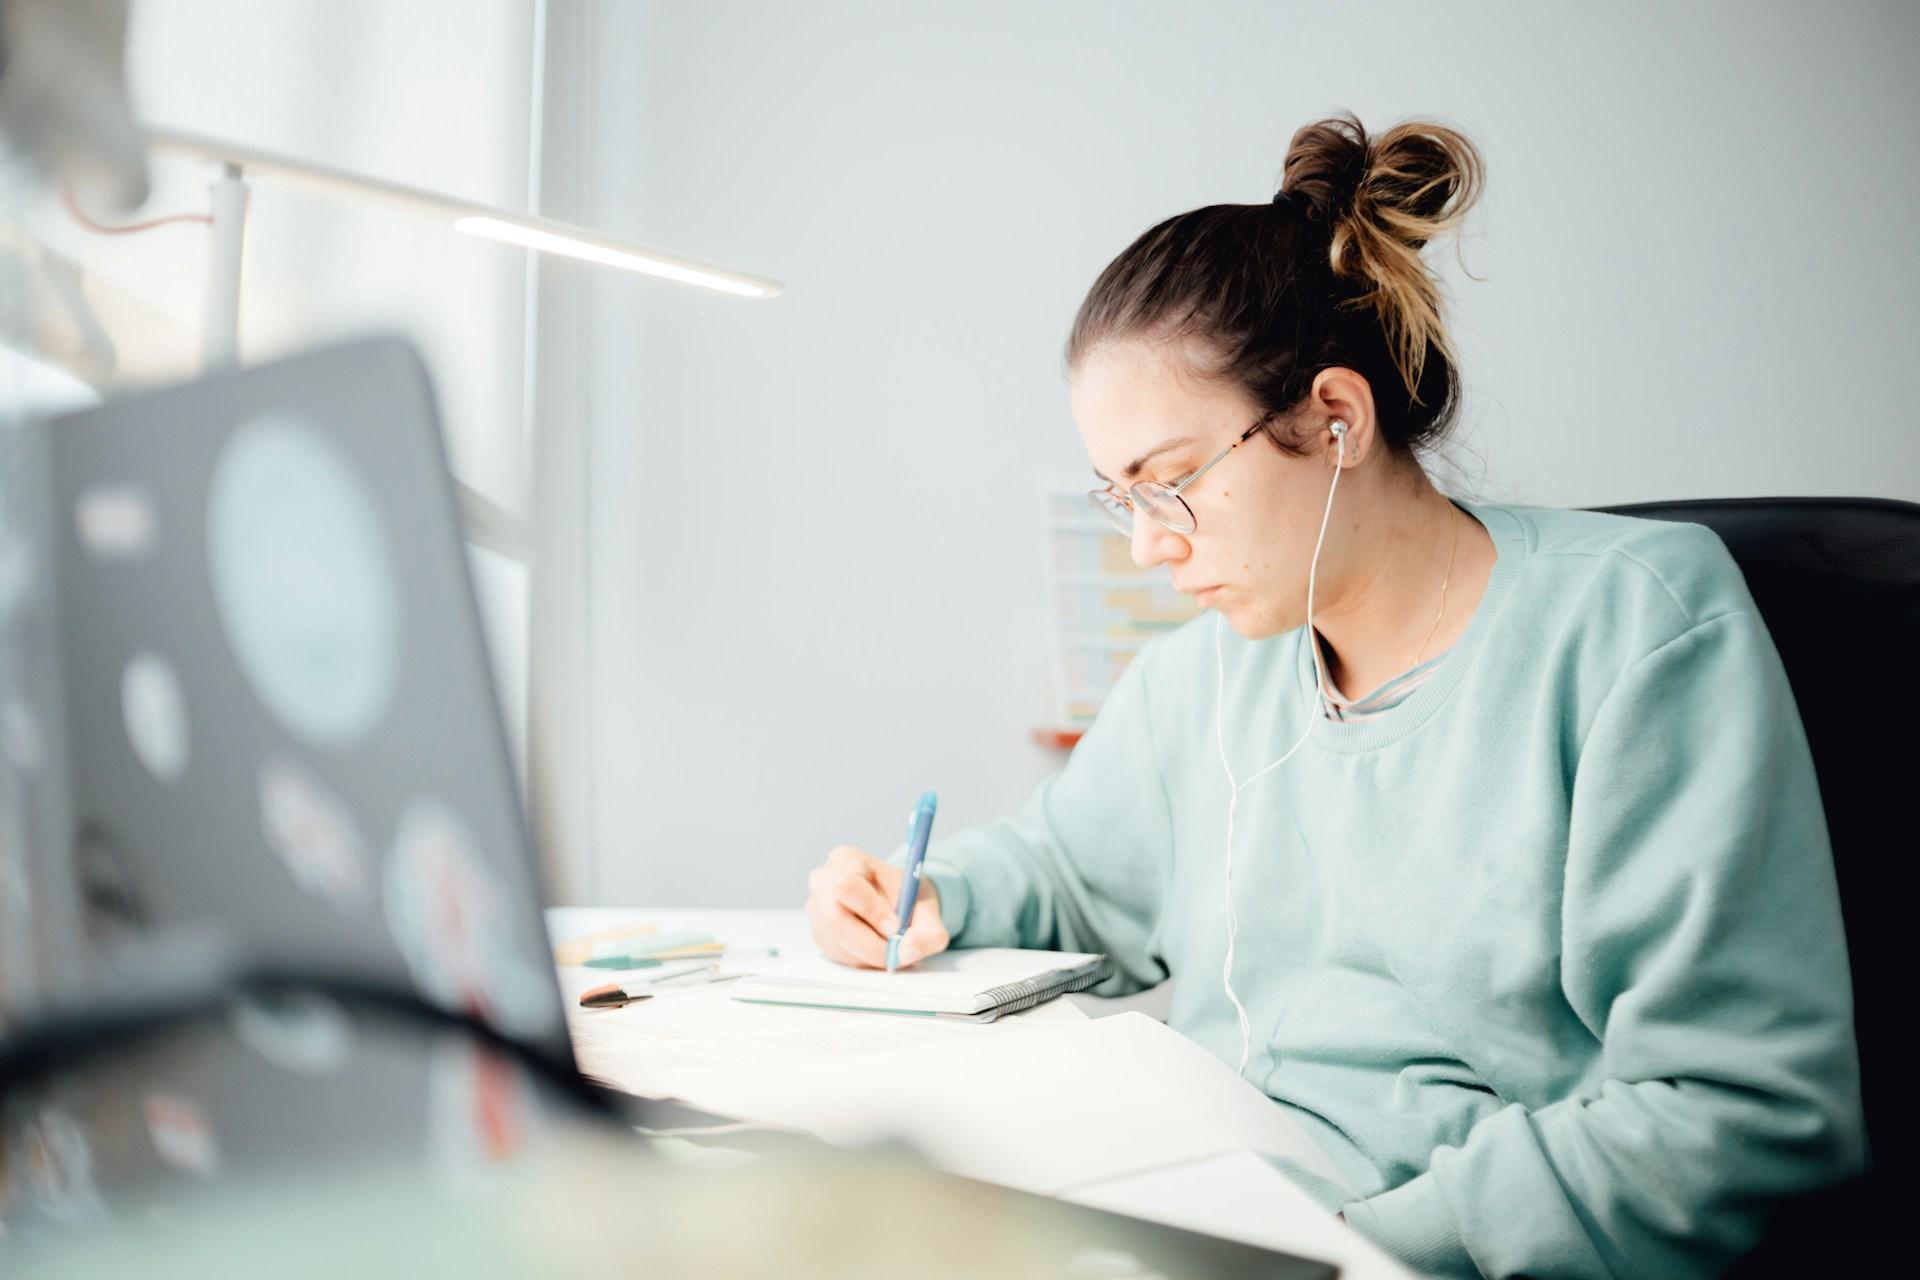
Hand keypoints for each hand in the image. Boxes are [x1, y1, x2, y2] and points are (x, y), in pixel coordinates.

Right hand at [805, 844, 949, 969]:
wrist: (901, 902)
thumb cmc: (910, 899)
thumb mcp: (928, 910)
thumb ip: (929, 932)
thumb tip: (906, 952)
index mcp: (847, 859)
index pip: (847, 886)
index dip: (871, 912)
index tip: (896, 928)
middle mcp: (823, 881)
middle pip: (834, 919)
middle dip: (869, 944)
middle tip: (895, 952)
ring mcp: (815, 908)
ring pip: (836, 942)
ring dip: (868, 955)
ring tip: (890, 948)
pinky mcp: (818, 932)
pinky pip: (835, 954)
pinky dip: (860, 960)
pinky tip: (876, 948)